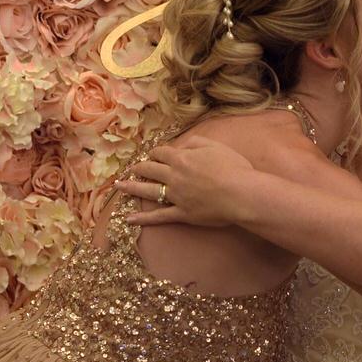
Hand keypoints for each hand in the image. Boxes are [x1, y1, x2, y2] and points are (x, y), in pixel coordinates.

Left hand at [115, 136, 256, 226]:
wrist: (241, 193)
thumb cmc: (233, 168)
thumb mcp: (215, 146)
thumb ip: (195, 142)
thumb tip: (181, 145)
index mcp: (181, 158)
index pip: (161, 152)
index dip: (155, 152)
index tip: (153, 154)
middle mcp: (174, 176)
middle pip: (150, 169)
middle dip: (139, 167)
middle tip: (132, 168)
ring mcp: (176, 196)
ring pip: (148, 190)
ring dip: (132, 187)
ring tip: (120, 186)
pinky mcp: (181, 214)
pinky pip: (158, 216)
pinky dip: (143, 219)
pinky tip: (128, 219)